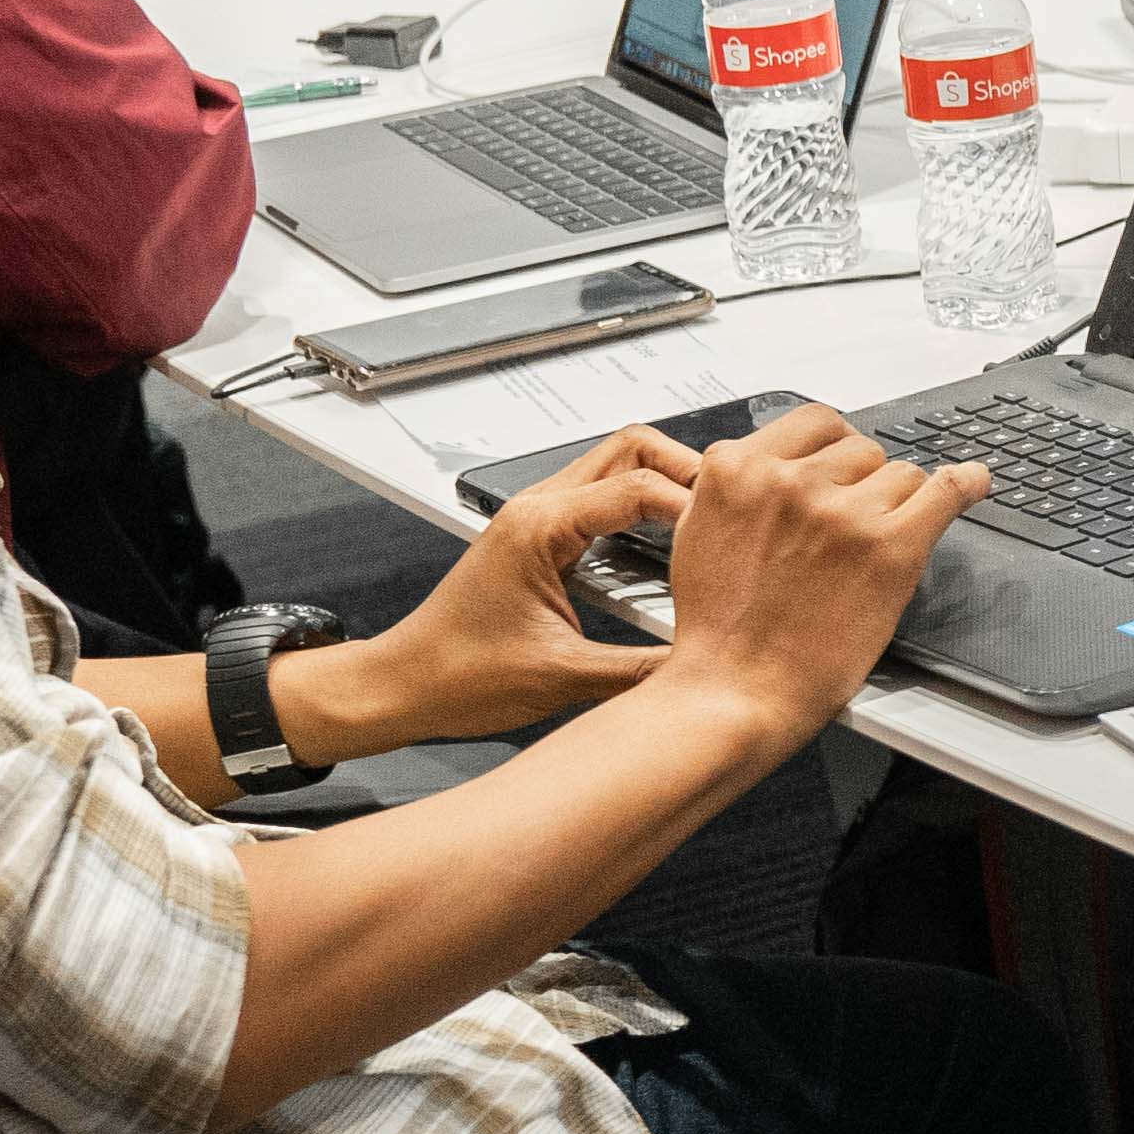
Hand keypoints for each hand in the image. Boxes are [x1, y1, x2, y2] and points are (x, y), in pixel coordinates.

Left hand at [349, 426, 707, 745]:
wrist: (404, 686)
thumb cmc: (456, 676)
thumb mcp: (564, 678)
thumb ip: (641, 669)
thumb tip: (699, 667)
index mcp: (540, 527)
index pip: (639, 486)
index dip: (695, 507)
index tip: (729, 537)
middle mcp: (537, 510)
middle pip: (632, 448)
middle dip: (688, 472)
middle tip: (727, 514)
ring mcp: (537, 520)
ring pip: (617, 469)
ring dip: (665, 490)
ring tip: (704, 532)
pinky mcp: (540, 540)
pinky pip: (602, 504)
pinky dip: (641, 517)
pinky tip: (663, 560)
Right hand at [649, 404, 984, 720]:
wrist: (733, 690)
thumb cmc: (716, 629)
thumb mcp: (699, 531)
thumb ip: (742, 489)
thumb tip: (780, 467)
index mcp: (738, 470)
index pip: (815, 423)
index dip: (835, 448)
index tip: (846, 466)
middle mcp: (791, 481)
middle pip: (860, 449)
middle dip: (861, 483)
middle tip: (849, 529)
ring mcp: (842, 513)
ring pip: (900, 474)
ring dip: (895, 504)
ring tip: (871, 549)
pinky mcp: (888, 548)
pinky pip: (943, 493)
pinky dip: (964, 486)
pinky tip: (974, 483)